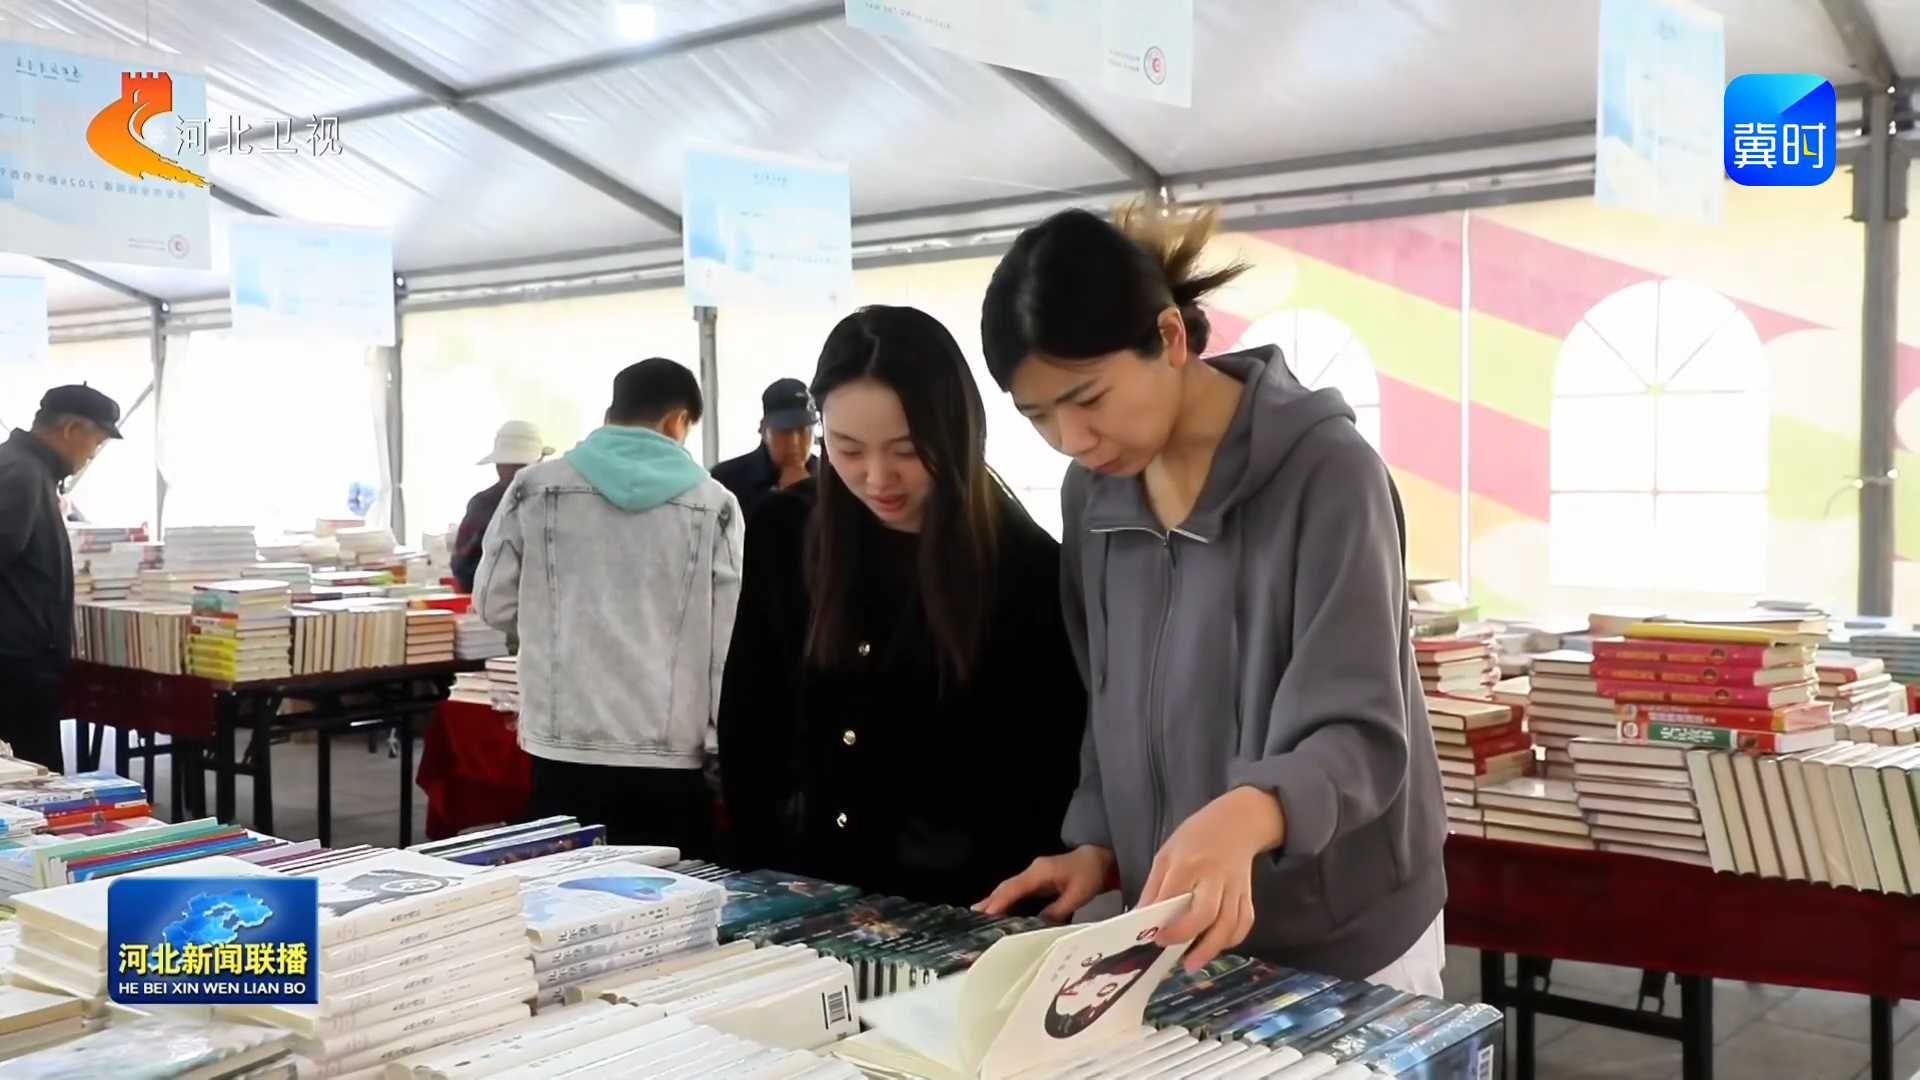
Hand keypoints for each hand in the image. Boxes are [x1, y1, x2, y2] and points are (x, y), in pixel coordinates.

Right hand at [974, 845, 1117, 920]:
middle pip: (1007, 887)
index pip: (1015, 888)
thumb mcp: (1078, 894)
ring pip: (1010, 889)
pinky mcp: (1038, 881)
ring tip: (978, 916)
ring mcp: (1034, 875)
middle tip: (972, 917)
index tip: (985, 914)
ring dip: (996, 901)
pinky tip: (1000, 911)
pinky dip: (1007, 901)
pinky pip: (1018, 891)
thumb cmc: (1090, 875)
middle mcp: (1033, 872)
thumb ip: (1059, 909)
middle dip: (991, 901)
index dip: (1000, 901)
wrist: (1100, 860)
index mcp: (1040, 872)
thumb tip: (1038, 924)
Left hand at [1140, 786, 1285, 972]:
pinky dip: (1232, 939)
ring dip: (1211, 948)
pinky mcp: (1247, 895)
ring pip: (1229, 923)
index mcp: (1188, 864)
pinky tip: (1215, 947)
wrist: (1237, 822)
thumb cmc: (1195, 838)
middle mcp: (1214, 877)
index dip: (1164, 919)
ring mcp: (1234, 887)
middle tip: (1169, 951)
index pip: (1175, 895)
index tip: (1153, 936)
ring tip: (1191, 964)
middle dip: (1187, 936)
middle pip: (1206, 913)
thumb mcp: (1167, 854)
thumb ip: (1155, 887)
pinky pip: (1244, 922)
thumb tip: (1140, 918)